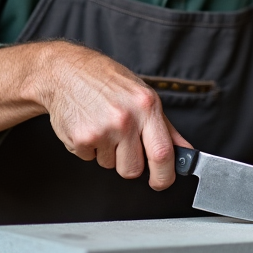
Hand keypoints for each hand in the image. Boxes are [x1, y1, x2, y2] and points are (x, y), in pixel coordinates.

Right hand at [40, 41, 191, 189]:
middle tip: (123, 143)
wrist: (66, 71)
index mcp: (147, 106)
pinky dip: (88, 148)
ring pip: (110, 166)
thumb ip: (166, 128)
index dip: (164, 176)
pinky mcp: (80, 139)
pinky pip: (89, 159)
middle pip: (133, 170)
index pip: (163, 154)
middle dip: (129, 164)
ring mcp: (102, 130)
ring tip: (103, 126)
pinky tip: (88, 126)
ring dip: (107, 153)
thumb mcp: (143, 96)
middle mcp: (126, 119)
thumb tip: (186, 152)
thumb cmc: (107, 81)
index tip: (162, 181)